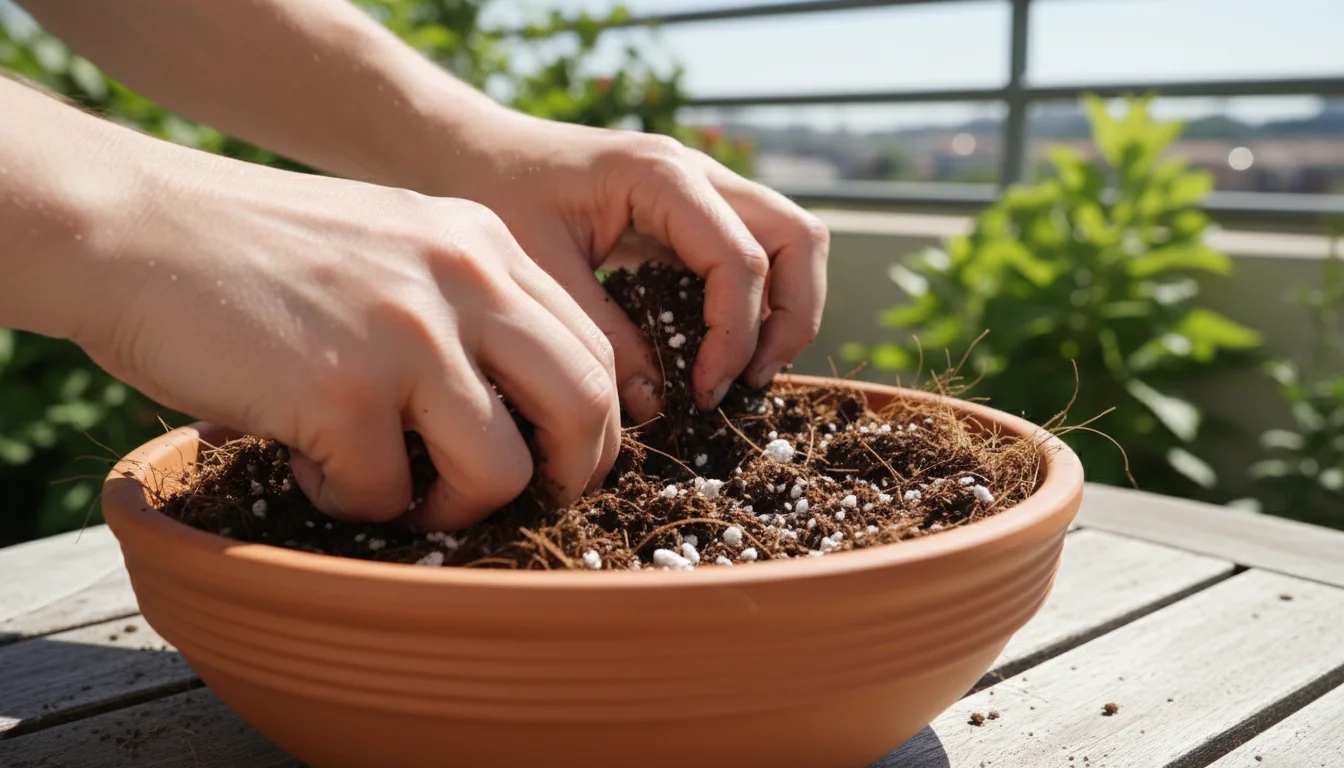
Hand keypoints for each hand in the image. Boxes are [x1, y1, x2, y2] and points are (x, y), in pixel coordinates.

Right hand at [80, 153, 620, 529]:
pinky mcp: (342, 392)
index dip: (591, 427)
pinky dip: (347, 499)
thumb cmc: (259, 252)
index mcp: (484, 245)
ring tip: (396, 489)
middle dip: (565, 478)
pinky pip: (384, 495)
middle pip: (584, 407)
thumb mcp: (394, 246)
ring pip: (500, 471)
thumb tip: (526, 422)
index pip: (593, 350)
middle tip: (518, 505)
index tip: (556, 464)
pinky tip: (303, 456)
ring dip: (455, 508)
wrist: (134, 228)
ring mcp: (407, 336)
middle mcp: (464, 280)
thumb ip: (466, 307)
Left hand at [425, 112, 830, 420]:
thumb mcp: (541, 275)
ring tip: (744, 370)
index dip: (734, 338)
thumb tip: (659, 404)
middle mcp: (699, 174)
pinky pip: (757, 252)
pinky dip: (758, 302)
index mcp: (662, 177)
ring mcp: (705, 189)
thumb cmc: (496, 196)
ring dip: (784, 309)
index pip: (740, 261)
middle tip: (750, 380)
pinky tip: (717, 349)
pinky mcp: (696, 212)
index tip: (702, 393)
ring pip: (792, 242)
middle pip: (799, 239)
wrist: (471, 152)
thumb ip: (603, 338)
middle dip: (789, 318)